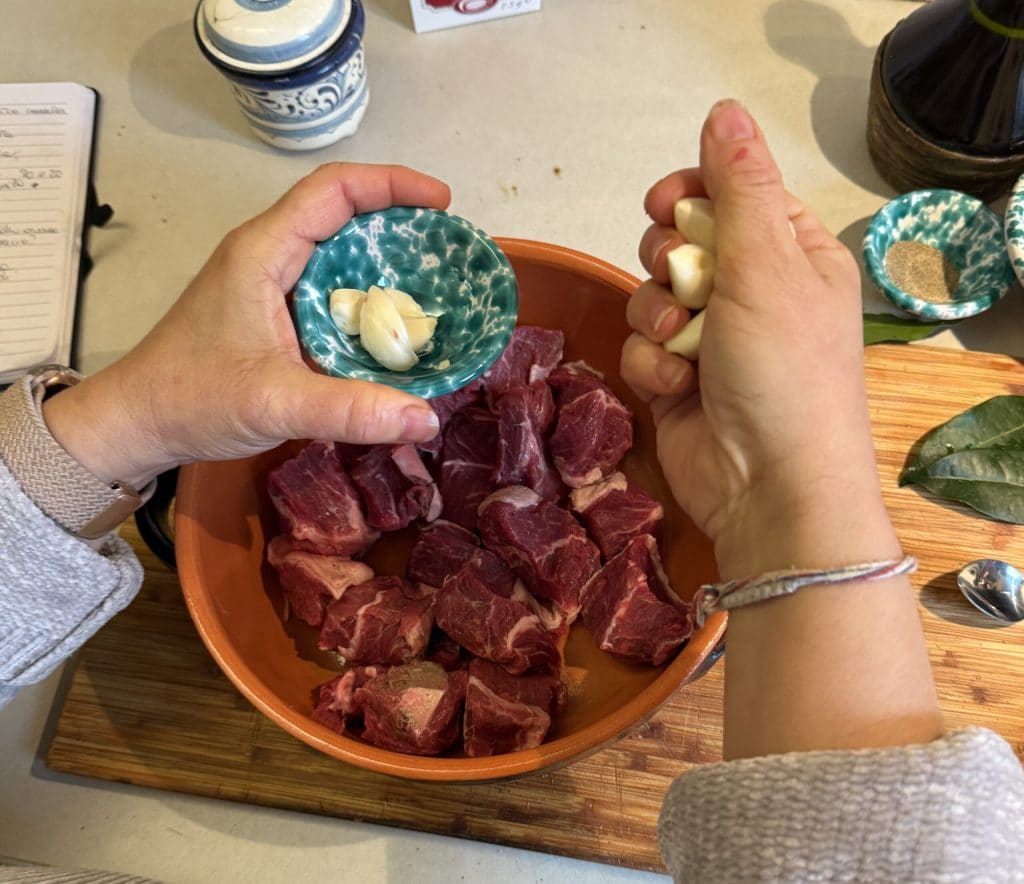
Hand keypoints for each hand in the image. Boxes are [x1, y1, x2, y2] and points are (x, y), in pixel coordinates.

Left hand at [43, 163, 451, 488]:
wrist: (137, 423)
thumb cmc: (193, 398)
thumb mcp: (276, 403)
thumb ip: (352, 411)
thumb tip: (426, 418)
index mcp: (264, 252)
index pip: (333, 189)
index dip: (391, 184)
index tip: (442, 203)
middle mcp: (268, 256)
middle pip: (342, 213)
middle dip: (399, 223)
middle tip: (448, 251)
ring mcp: (269, 284)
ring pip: (338, 253)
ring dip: (385, 262)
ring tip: (434, 285)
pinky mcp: (272, 312)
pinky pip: (330, 290)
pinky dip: (367, 298)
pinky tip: (395, 327)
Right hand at [623, 102, 940, 757]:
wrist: (769, 487)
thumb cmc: (783, 370)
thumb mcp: (765, 266)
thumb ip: (736, 189)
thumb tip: (725, 110)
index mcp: (791, 256)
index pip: (732, 198)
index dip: (693, 195)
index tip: (666, 205)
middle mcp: (752, 294)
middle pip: (681, 243)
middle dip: (668, 261)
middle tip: (680, 280)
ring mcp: (712, 341)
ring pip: (651, 296)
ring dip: (655, 317)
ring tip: (677, 346)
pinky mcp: (676, 383)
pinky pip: (641, 349)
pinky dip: (649, 365)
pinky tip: (672, 387)